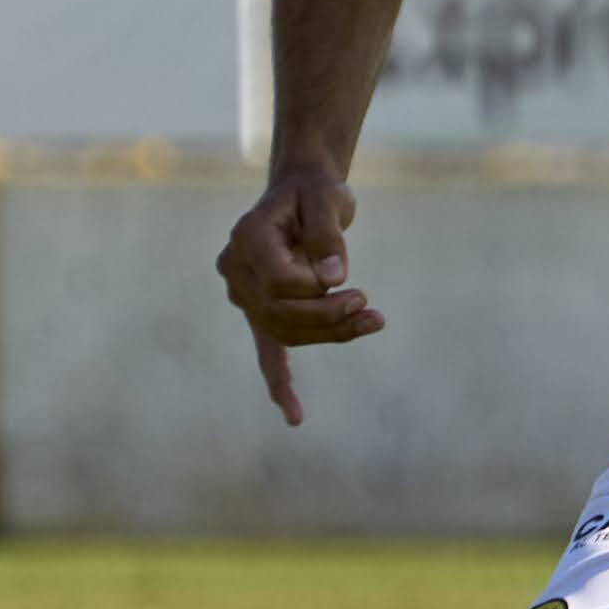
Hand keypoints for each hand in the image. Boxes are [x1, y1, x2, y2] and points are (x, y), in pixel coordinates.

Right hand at [217, 165, 383, 424]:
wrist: (301, 193)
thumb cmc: (315, 192)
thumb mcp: (327, 199)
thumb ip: (328, 234)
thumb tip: (335, 278)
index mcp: (246, 237)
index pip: (281, 281)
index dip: (316, 285)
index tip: (344, 274)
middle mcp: (235, 270)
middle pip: (281, 312)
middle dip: (329, 316)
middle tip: (369, 304)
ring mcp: (244, 295)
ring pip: (285, 332)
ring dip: (330, 334)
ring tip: (373, 320)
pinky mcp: (260, 312)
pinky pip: (267, 352)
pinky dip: (280, 382)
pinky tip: (294, 415)